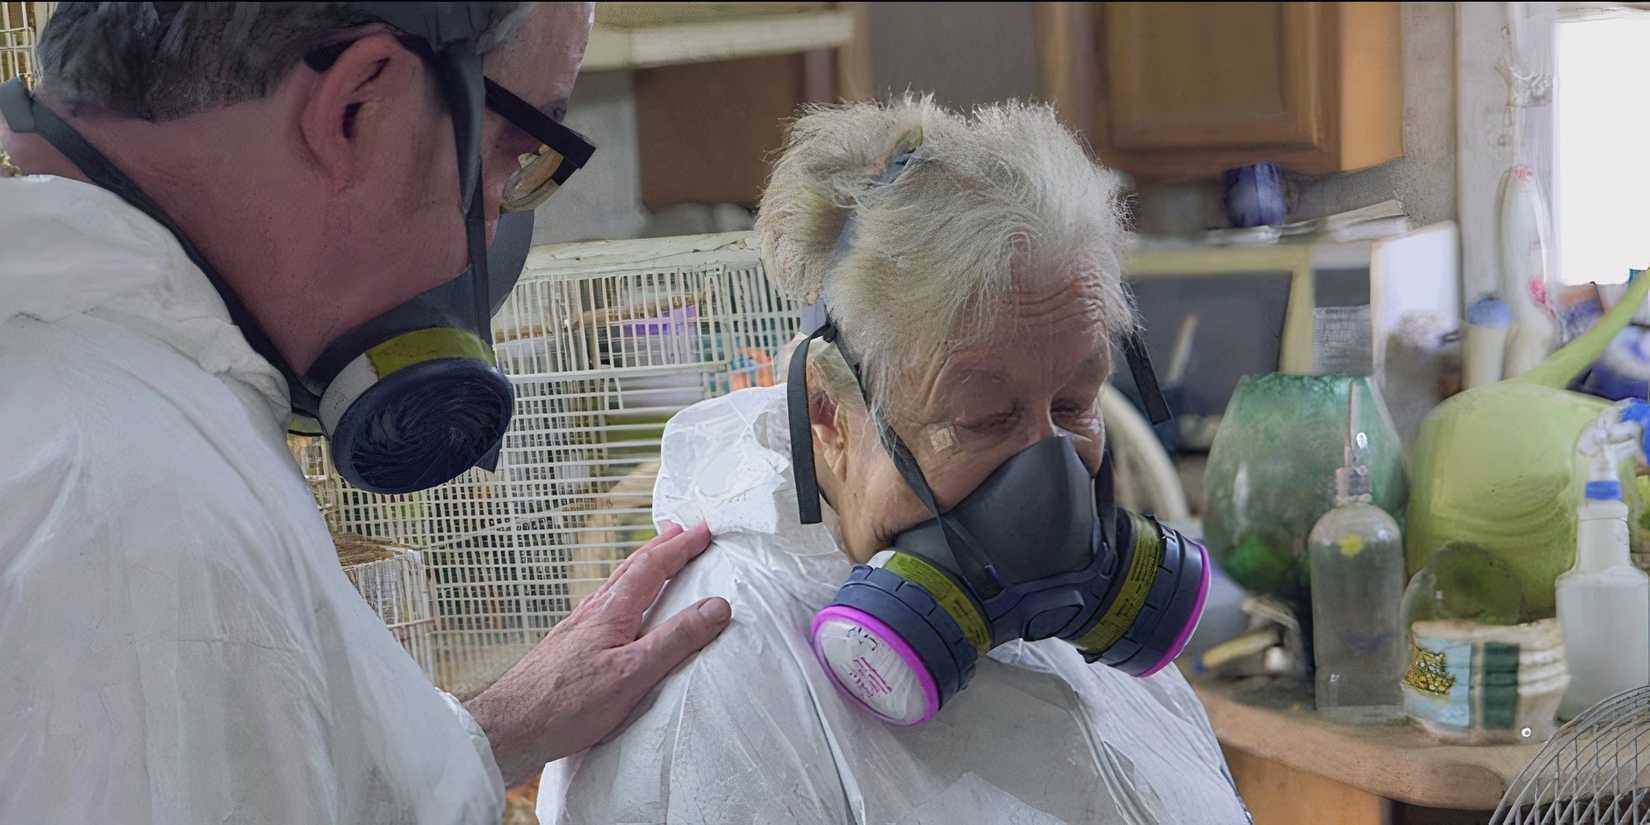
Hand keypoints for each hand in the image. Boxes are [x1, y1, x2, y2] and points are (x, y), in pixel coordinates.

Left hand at [466, 521, 730, 785]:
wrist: (509, 730)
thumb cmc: (566, 705)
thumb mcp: (632, 674)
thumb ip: (675, 640)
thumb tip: (716, 606)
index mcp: (610, 612)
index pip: (652, 568)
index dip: (680, 547)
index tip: (703, 530)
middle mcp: (591, 613)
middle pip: (630, 569)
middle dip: (659, 548)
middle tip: (680, 532)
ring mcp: (576, 630)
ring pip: (614, 587)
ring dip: (640, 570)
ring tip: (655, 563)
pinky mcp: (567, 649)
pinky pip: (602, 609)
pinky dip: (622, 596)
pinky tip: (618, 613)